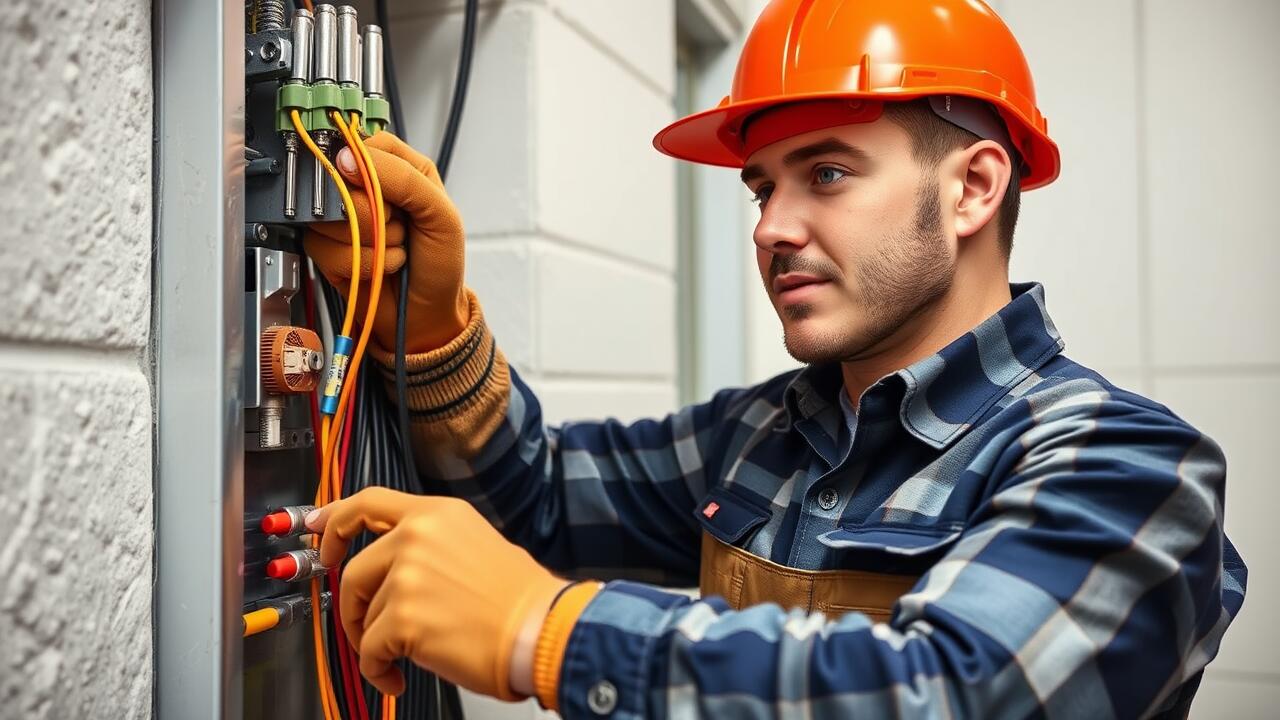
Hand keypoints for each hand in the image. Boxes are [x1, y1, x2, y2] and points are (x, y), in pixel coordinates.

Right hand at [304, 133, 469, 352]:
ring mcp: (343, 219)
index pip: (362, 147)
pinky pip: (325, 247)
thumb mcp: (440, 213)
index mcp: (397, 168)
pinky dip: (360, 262)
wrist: (427, 313)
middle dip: (375, 214)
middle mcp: (366, 190)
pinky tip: (378, 267)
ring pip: (329, 216)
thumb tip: (350, 158)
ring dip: (372, 242)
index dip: (371, 171)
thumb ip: (403, 178)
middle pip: (340, 181)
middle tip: (398, 228)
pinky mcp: (327, 249)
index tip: (392, 197)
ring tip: (391, 250)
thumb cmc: (440, 263)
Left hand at [305, 488, 567, 698]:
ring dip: (375, 642)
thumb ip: (428, 544)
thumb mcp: (473, 543)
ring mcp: (407, 576)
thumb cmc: (516, 598)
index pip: (368, 502)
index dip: (334, 519)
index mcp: (437, 514)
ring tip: (402, 656)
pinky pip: (368, 650)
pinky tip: (397, 676)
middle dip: (354, 607)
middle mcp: (416, 537)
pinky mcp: (402, 617)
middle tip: (367, 628)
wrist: (540, 630)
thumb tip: (389, 566)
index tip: (317, 530)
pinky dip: (377, 670)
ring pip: (363, 615)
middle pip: (353, 571)